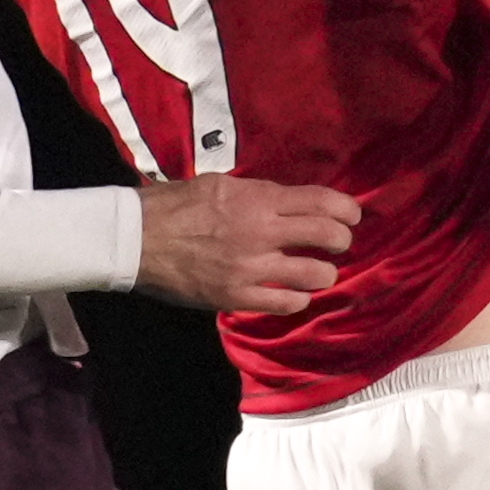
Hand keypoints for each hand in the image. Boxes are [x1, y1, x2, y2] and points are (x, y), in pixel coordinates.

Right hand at [136, 174, 360, 314]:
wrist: (137, 238)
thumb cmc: (174, 205)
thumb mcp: (220, 186)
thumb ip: (257, 195)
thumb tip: (288, 204)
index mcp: (257, 198)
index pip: (319, 201)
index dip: (346, 209)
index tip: (352, 215)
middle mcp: (261, 231)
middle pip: (327, 236)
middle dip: (341, 240)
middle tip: (338, 243)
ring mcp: (251, 267)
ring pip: (315, 274)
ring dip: (323, 273)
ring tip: (317, 272)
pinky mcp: (237, 297)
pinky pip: (286, 304)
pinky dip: (296, 299)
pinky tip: (291, 294)